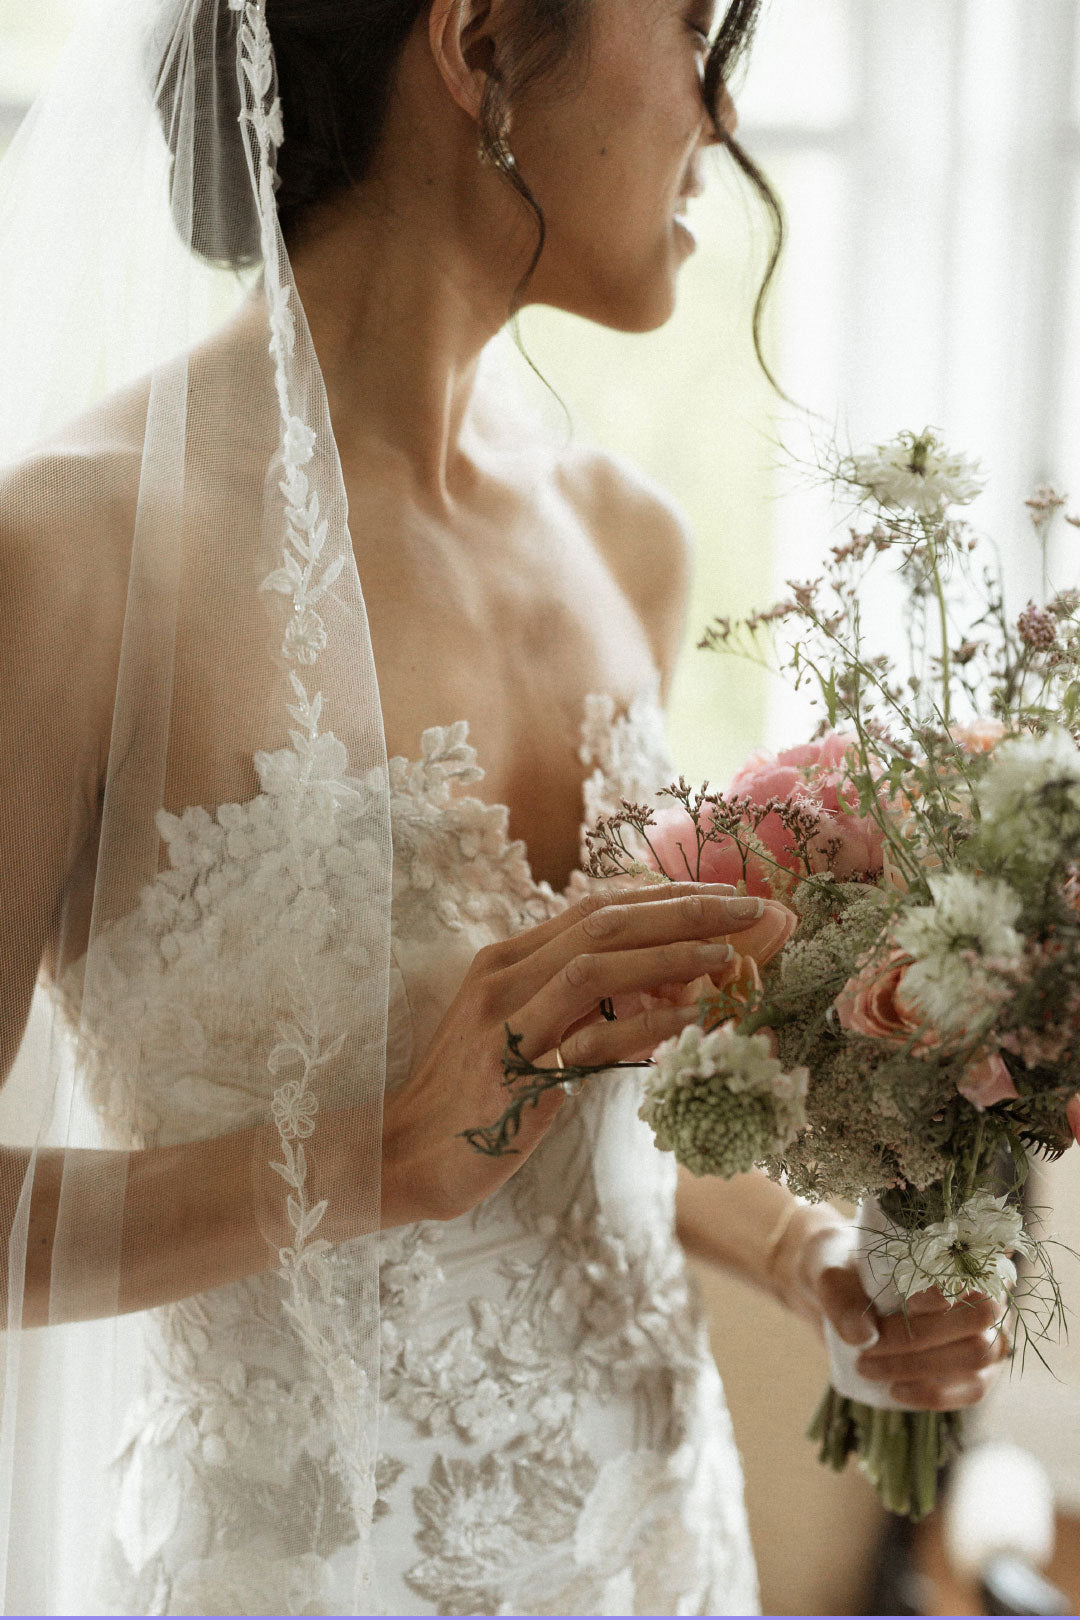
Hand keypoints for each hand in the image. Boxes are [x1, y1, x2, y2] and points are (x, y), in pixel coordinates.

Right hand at [381, 882, 781, 1227]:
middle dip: (682, 907)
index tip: (720, 893)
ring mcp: (506, 1023)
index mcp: (504, 960)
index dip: (662, 895)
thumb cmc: (467, 1100)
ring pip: (596, 962)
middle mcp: (503, 978)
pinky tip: (697, 1017)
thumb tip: (651, 985)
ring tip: (732, 951)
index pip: (594, 907)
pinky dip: (650, 1021)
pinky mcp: (515, 1074)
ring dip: (671, 950)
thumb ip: (570, 1002)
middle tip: (749, 905)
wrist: (399, 1156)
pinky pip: (593, 1036)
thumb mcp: (517, 1032)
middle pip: (602, 920)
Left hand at [775, 1212, 1010, 1410]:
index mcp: (956, 1254)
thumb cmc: (847, 1274)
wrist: (846, 1295)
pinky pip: (971, 1389)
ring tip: (867, 1367)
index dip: (950, 1291)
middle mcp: (985, 1292)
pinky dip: (933, 1392)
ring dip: (920, 1367)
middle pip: (980, 1319)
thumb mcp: (832, 1275)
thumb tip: (863, 1337)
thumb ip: (842, 1300)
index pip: (976, 1271)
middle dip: (921, 1338)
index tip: (909, 1303)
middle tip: (870, 1347)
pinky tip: (894, 1390)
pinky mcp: (978, 1370)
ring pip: (976, 1357)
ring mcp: (988, 1335)